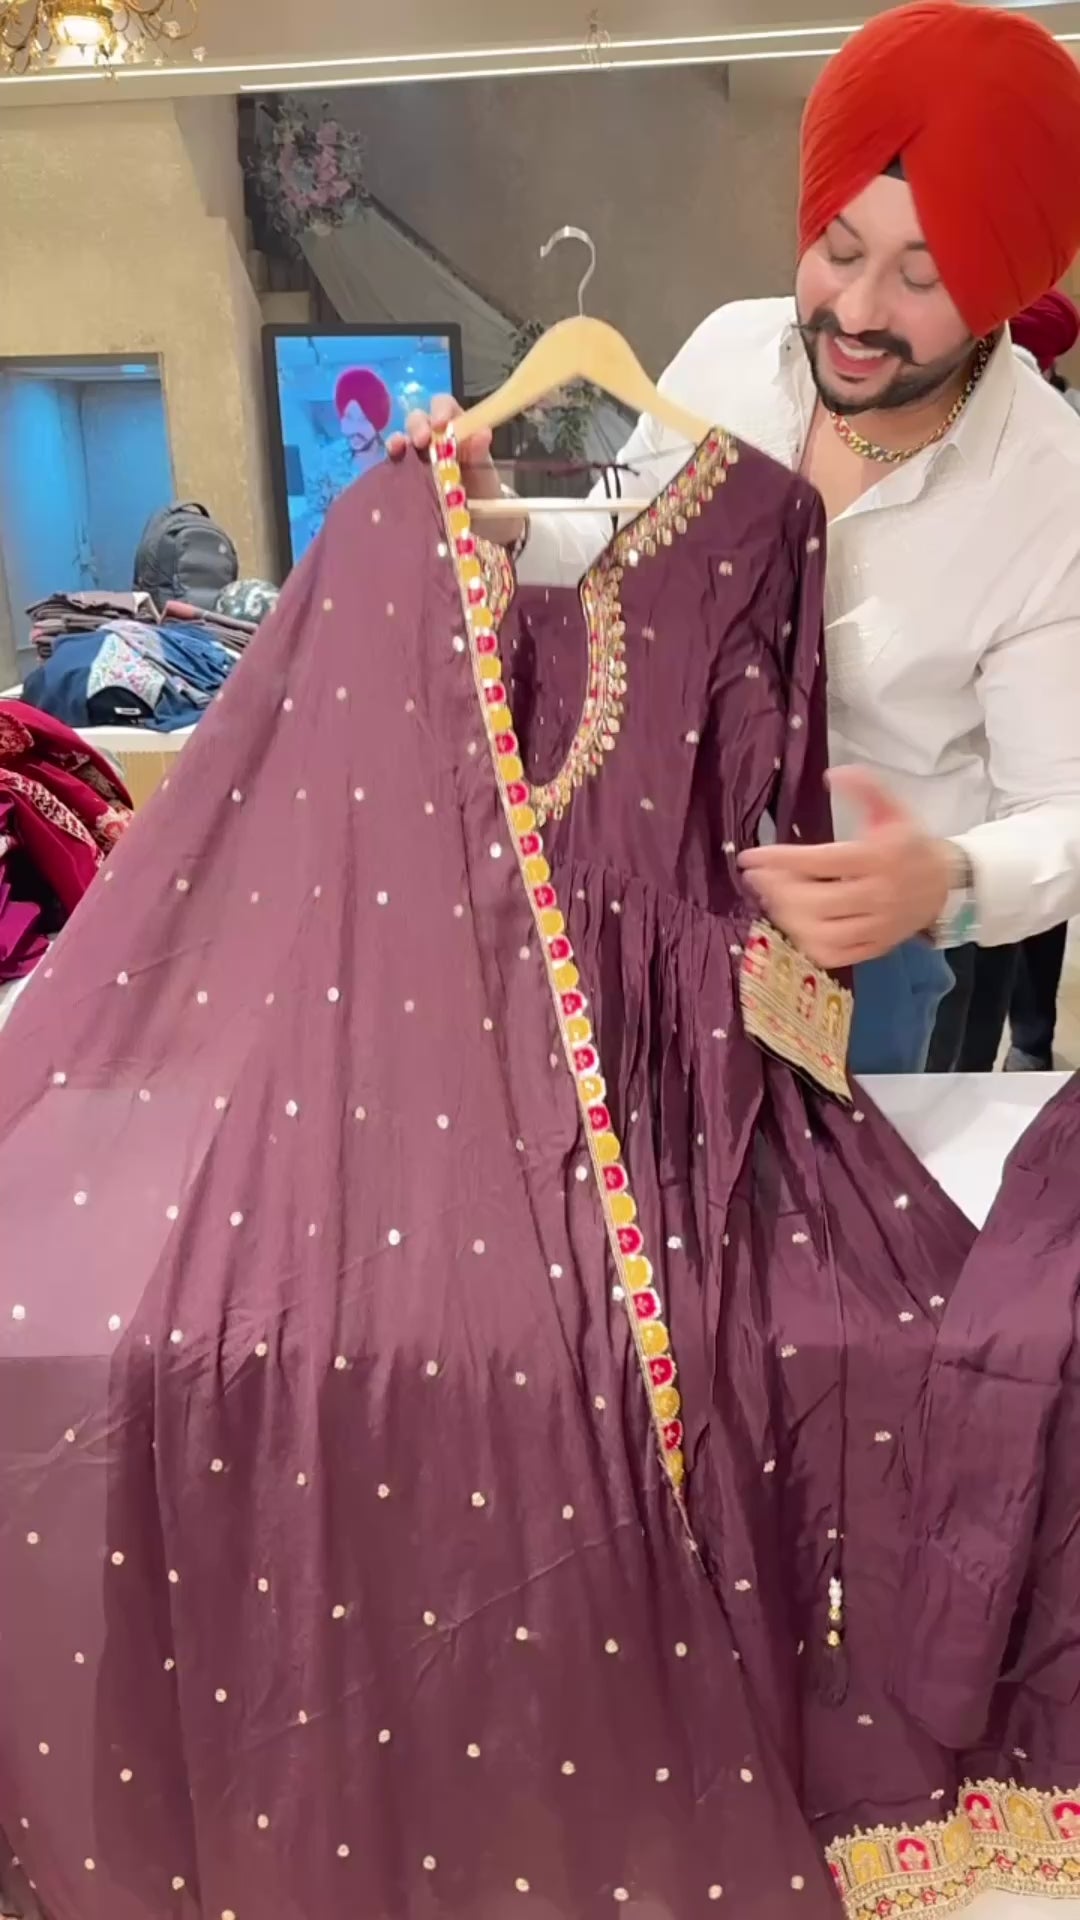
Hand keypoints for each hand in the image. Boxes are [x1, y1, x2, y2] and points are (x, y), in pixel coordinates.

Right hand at [387, 395, 524, 549]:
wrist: (481, 524)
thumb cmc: (484, 490)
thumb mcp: (486, 472)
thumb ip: (481, 452)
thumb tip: (483, 432)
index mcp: (456, 429)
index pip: (444, 406)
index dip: (440, 409)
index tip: (440, 423)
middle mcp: (434, 438)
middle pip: (419, 419)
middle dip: (418, 425)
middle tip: (422, 440)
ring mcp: (417, 457)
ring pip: (403, 437)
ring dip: (400, 438)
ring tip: (400, 447)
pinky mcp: (405, 476)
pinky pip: (394, 461)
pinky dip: (391, 457)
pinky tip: (391, 458)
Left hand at [738, 767, 951, 969]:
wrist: (944, 883)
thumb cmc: (909, 845)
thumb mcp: (892, 809)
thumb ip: (865, 787)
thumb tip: (831, 774)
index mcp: (879, 858)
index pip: (822, 861)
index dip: (781, 859)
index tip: (750, 857)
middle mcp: (879, 895)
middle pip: (816, 901)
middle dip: (778, 889)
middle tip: (758, 877)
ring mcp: (877, 926)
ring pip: (822, 932)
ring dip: (788, 916)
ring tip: (772, 898)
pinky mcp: (876, 947)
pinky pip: (835, 955)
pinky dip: (808, 942)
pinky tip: (795, 923)